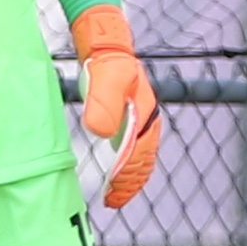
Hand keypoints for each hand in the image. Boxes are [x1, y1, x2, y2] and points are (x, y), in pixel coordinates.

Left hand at [70, 4, 162, 208]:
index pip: (138, 155)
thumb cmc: (108, 61)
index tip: (113, 195)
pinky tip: (116, 171)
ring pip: (141, 155)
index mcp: (145, 116)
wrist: (107, 44)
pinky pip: (134, 147)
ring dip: (131, 176)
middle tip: (113, 201)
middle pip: (144, 159)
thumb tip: (100, 132)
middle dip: (131, 182)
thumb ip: (103, 103)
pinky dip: (127, 163)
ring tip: (116, 193)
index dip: (126, 177)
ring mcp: (140, 120)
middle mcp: (147, 121)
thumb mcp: (105, 78)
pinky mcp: (130, 118)